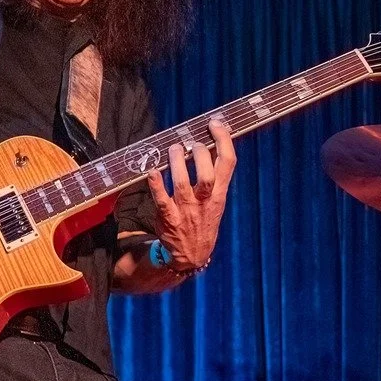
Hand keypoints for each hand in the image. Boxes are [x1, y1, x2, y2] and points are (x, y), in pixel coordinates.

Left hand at [145, 117, 236, 271]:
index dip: (223, 140)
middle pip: (206, 174)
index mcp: (219, 194)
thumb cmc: (203, 222)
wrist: (191, 256)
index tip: (216, 124)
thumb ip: (215, 176)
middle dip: (199, 153)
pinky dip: (156, 184)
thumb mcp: (217, 201)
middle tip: (191, 143)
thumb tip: (209, 144)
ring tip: (173, 149)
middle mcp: (205, 201)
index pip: (228, 163)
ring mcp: (186, 210)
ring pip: (182, 183)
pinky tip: (152, 171)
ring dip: (176, 162)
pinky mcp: (168, 218)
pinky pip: (161, 199)